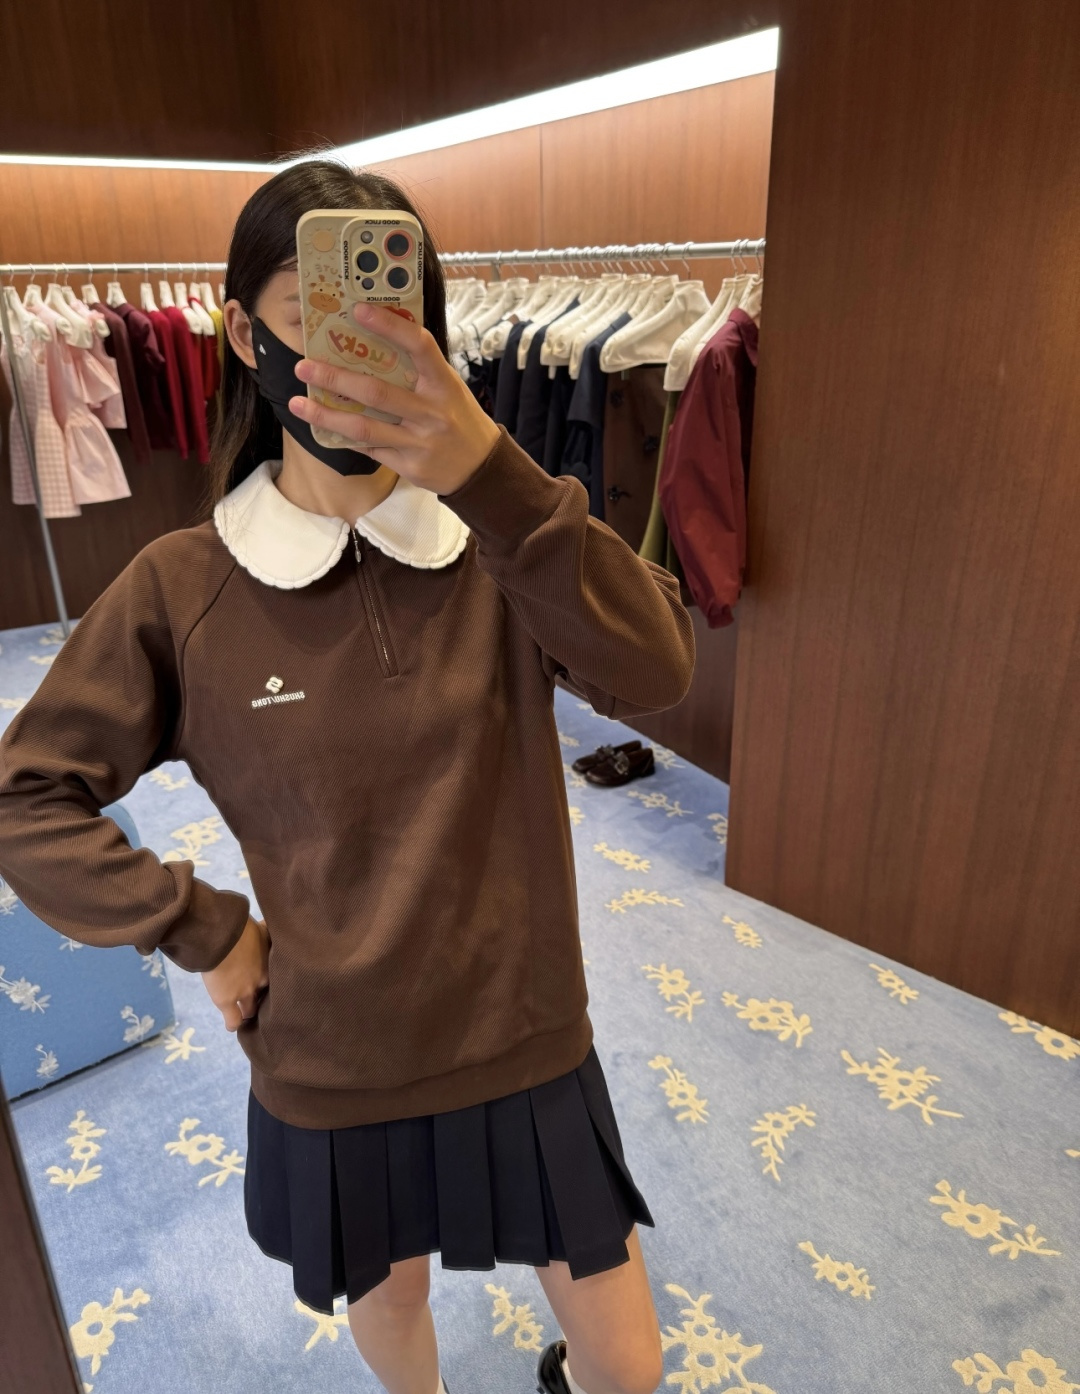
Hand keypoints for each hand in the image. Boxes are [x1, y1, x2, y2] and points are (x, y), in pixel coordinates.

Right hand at [201, 916, 269, 1032]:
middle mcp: (261, 982)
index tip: (268, 981)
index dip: (272, 983)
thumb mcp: (262, 928)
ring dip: (248, 1011)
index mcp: (272, 964)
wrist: (220, 935)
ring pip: (251, 1011)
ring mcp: (244, 993)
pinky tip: (233, 1024)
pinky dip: (233, 1024)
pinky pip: (233, 1021)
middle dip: (262, 998)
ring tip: (245, 1012)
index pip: (278, 981)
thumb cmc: (241, 926)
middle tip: (257, 997)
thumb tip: (270, 924)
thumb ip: (267, 932)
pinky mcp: (226, 1001)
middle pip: (267, 998)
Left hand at [288, 301, 500, 494]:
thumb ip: (418, 370)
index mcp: (443, 383)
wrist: (481, 468)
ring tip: (298, 403)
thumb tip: (373, 341)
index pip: (418, 346)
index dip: (389, 326)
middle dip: (336, 378)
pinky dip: (345, 437)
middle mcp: (431, 411)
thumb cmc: (458, 417)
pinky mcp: (408, 465)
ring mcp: (419, 441)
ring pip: (364, 426)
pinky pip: (370, 448)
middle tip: (304, 366)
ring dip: (326, 414)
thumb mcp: (448, 388)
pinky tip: (324, 427)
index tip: (357, 310)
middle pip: (377, 392)